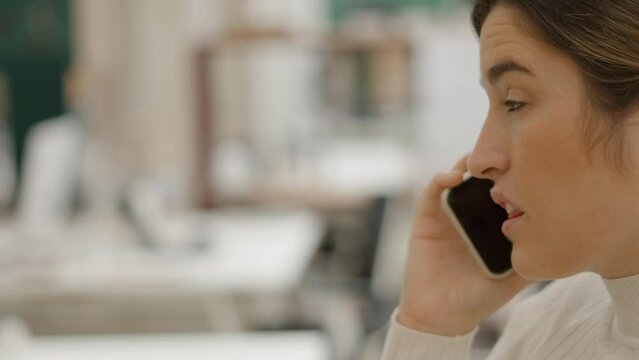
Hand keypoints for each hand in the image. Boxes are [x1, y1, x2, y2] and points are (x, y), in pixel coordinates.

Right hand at [397, 155, 528, 335]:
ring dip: (469, 163)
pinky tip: (456, 177)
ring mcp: (447, 213)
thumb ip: (532, 255)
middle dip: (494, 165)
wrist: (442, 315)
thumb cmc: (478, 297)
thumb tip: (563, 233)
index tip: (530, 166)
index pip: (503, 190)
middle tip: (507, 155)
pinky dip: (443, 177)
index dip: (514, 176)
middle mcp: (470, 214)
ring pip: (459, 176)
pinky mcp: (426, 216)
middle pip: (482, 178)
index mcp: (491, 224)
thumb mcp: (514, 275)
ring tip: (483, 159)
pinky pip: (433, 190)